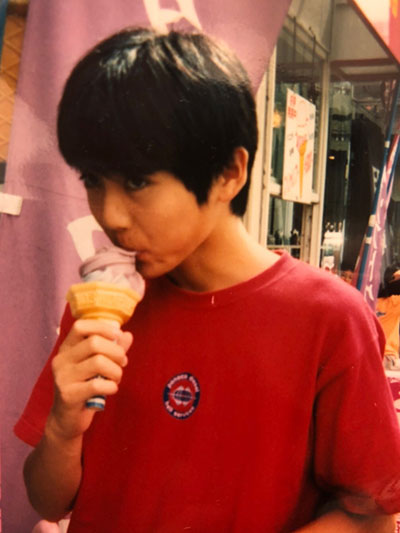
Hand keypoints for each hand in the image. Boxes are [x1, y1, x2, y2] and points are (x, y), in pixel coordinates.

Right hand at [48, 319, 132, 440]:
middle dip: (116, 352)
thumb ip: (112, 349)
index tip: (117, 337)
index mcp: (66, 348)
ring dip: (116, 370)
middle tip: (123, 362)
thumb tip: (128, 335)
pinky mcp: (68, 395)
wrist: (67, 419)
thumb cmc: (84, 388)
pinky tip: (111, 389)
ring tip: (116, 378)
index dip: (102, 327)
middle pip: (94, 343)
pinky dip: (111, 386)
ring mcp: (63, 377)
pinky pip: (97, 384)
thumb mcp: (97, 366)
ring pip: (98, 362)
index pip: (80, 326)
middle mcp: (61, 360)